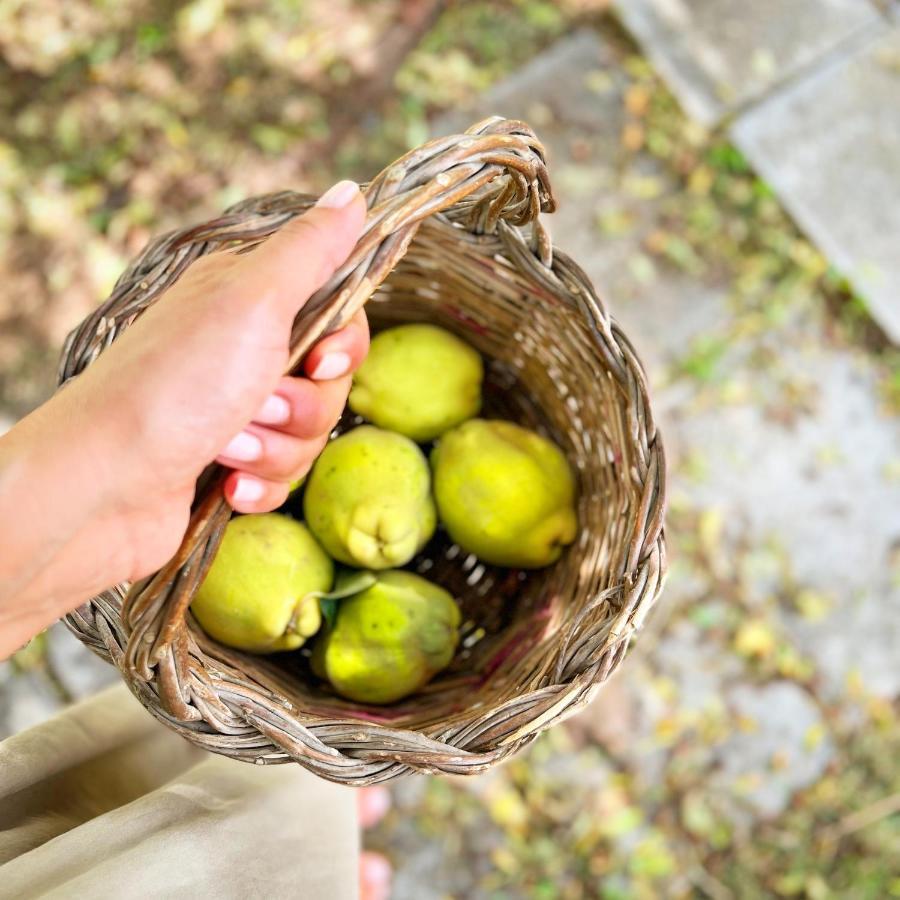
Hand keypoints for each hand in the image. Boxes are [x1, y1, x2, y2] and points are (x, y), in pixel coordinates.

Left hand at [0, 180, 367, 656]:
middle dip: (303, 407)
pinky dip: (259, 484)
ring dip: (274, 449)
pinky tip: (225, 484)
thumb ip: (311, 250)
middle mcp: (244, 350)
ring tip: (227, 447)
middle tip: (257, 405)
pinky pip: (282, 476)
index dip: (344, 345)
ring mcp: (236, 409)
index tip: (321, 362)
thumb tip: (352, 192)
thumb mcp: (252, 299)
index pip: (338, 314)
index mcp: (250, 300)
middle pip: (329, 382)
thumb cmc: (176, 383)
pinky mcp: (230, 462)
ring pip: (308, 434)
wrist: (102, 482)